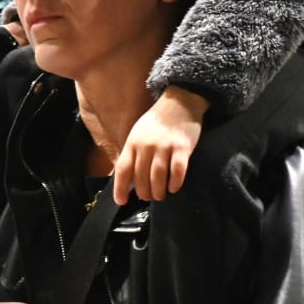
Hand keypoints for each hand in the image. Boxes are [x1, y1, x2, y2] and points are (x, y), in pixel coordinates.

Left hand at [113, 86, 207, 204]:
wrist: (180, 101)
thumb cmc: (157, 122)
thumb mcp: (138, 133)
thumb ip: (133, 153)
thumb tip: (128, 179)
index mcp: (133, 142)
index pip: (123, 169)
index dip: (120, 188)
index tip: (121, 201)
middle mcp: (147, 145)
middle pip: (141, 177)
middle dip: (144, 192)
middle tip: (148, 197)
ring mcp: (165, 146)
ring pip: (158, 177)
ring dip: (158, 191)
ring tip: (160, 195)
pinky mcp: (183, 147)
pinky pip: (178, 170)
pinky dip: (175, 182)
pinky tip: (174, 188)